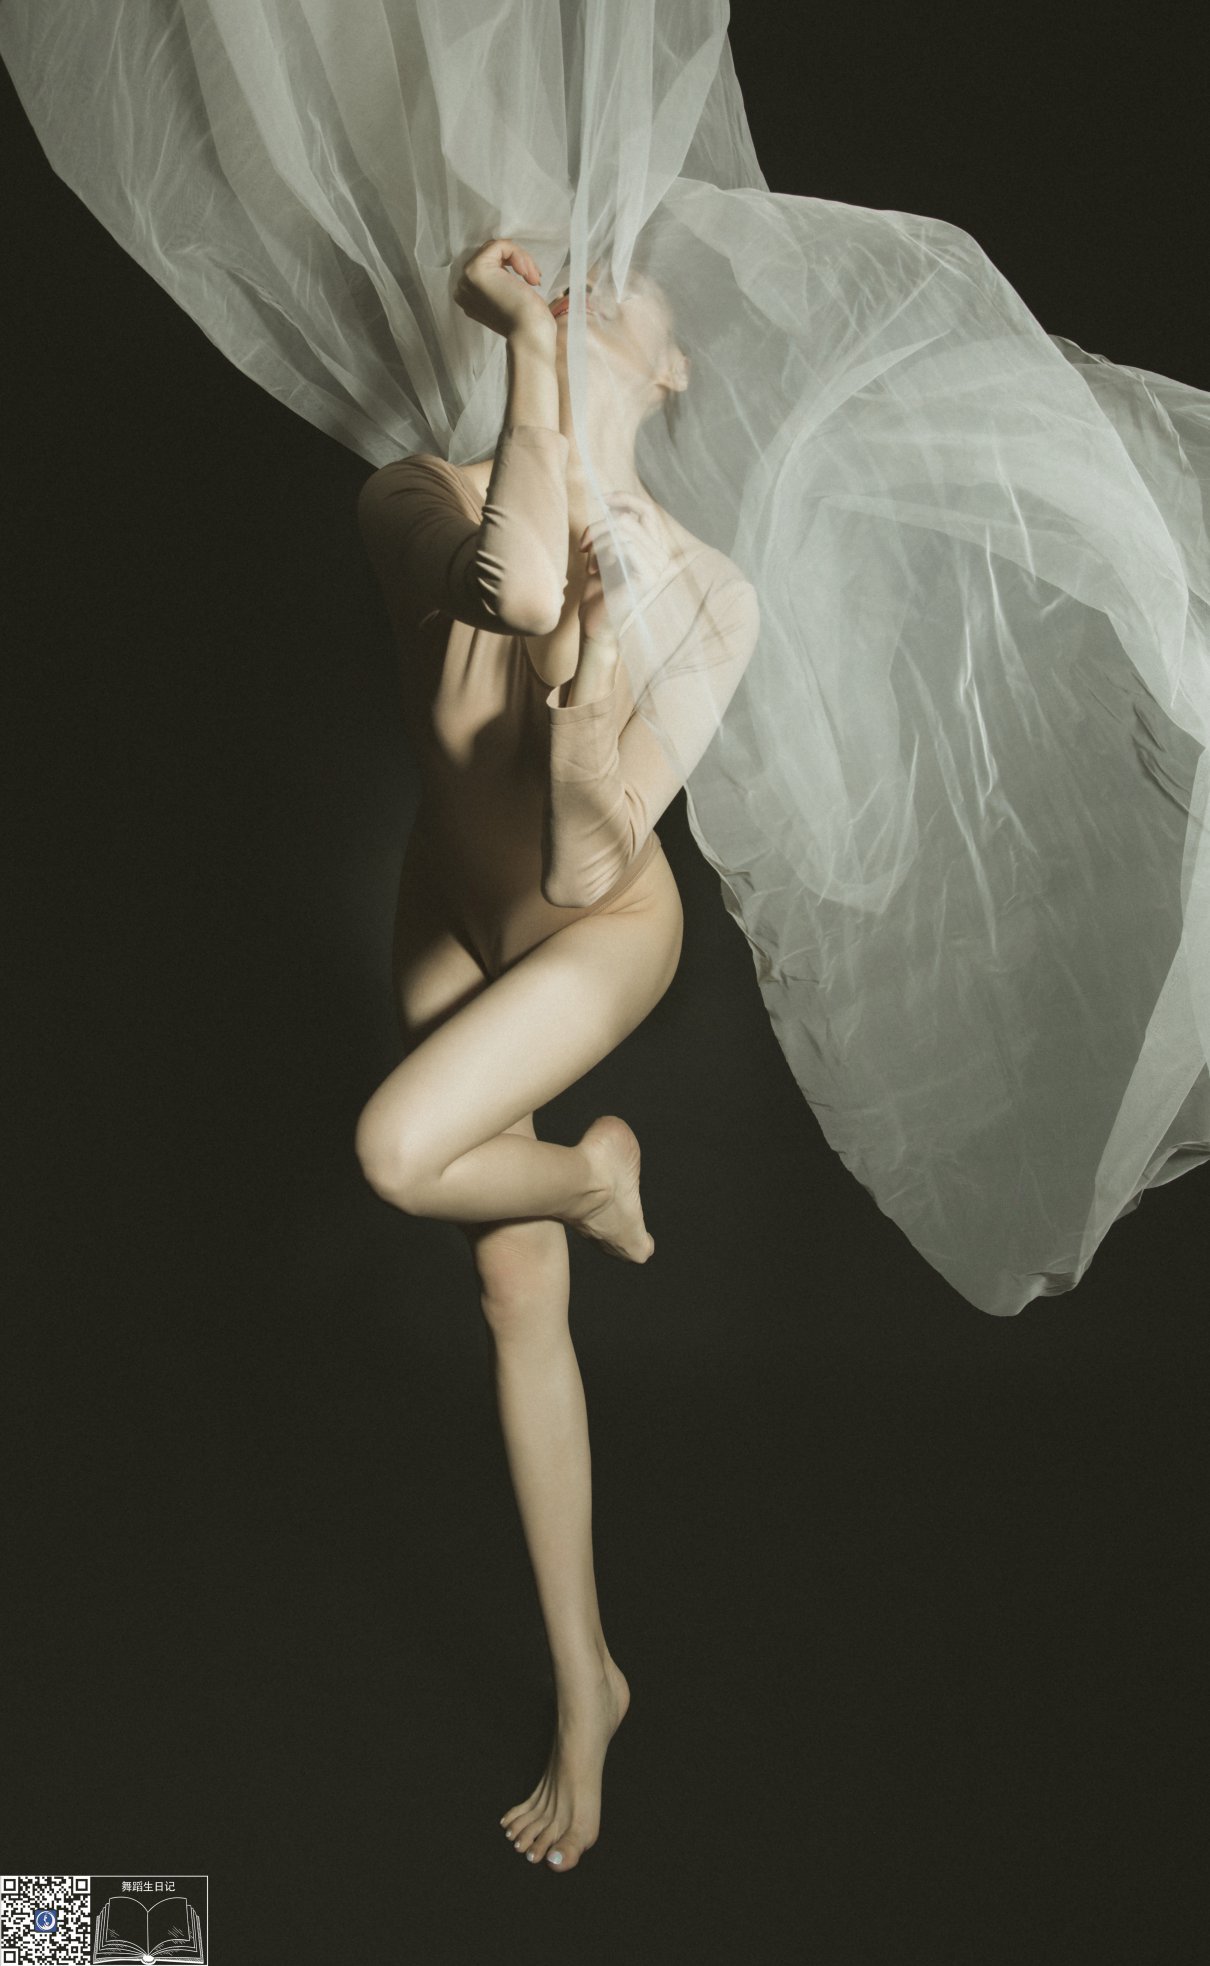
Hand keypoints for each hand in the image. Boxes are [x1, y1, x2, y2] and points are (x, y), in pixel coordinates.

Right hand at [453, 237, 554, 341]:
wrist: (529, 335)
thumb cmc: (527, 322)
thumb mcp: (509, 296)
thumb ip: (501, 281)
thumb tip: (510, 259)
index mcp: (469, 297)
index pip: (487, 265)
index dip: (511, 266)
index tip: (531, 280)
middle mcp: (462, 288)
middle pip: (490, 255)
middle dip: (517, 261)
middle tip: (534, 278)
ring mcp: (467, 279)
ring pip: (496, 249)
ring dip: (521, 259)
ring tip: (533, 278)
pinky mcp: (477, 270)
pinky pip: (500, 245)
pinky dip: (519, 255)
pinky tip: (527, 275)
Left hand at [577, 493, 672, 641]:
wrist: (596, 626)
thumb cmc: (597, 594)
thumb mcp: (602, 555)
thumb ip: (610, 533)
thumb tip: (609, 506)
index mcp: (653, 549)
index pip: (646, 511)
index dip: (624, 499)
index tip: (601, 499)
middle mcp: (660, 556)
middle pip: (632, 516)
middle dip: (602, 524)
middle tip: (583, 543)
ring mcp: (657, 566)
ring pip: (624, 528)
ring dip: (598, 540)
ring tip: (587, 560)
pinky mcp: (648, 575)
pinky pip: (625, 544)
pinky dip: (604, 552)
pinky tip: (595, 571)